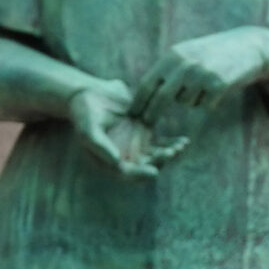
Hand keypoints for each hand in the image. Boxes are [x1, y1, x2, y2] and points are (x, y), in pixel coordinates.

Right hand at [68, 81, 182, 177]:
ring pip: (157, 156)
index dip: (141, 174)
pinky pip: (162, 143)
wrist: (90, 93)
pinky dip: (172, 143)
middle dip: (160, 163)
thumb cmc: (84, 113)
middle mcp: (125, 158)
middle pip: (146, 167)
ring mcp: (137, 147)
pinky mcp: (146, 134)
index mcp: (109, 162)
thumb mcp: (87, 129)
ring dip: (169, 154)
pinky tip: (184, 141)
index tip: (154, 171)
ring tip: (179, 147)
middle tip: (171, 154)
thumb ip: (100, 146)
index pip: (127, 174)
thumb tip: (116, 162)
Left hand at [129, 28, 268, 127]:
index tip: (132, 115)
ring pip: (186, 103)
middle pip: (161, 97)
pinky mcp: (218, 85)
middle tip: (147, 124)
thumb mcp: (186, 54)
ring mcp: (201, 74)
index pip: (147, 83)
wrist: (246, 47)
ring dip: (193, 100)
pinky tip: (218, 88)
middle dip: (152, 114)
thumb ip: (167, 70)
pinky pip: (205, 105)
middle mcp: (185, 64)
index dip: (138, 102)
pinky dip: (209, 102)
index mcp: (172, 56)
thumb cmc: (212, 54)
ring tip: (205, 85)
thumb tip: (145, 95)